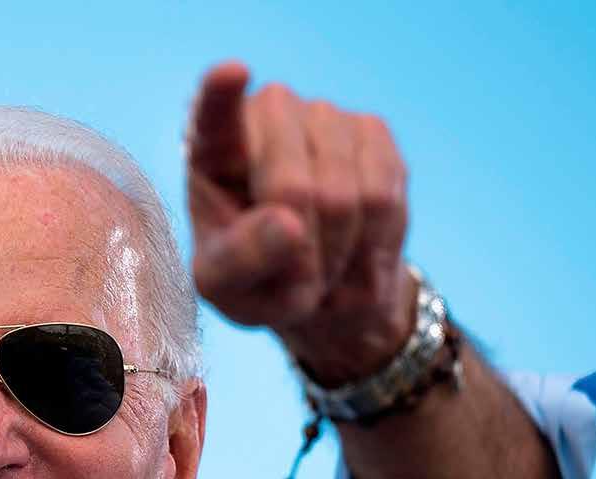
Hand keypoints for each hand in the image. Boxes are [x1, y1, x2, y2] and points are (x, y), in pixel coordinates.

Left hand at [185, 61, 418, 385]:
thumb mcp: (228, 288)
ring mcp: (322, 116)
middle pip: (294, 188)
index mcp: (212, 152)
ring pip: (346, 196)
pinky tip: (354, 249)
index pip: (212, 116)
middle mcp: (267, 116)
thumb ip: (243, 261)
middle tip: (297, 283)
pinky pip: (382, 198)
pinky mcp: (372, 130)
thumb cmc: (254, 280)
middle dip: (302, 252)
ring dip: (338, 254)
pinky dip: (372, 244)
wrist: (316, 281)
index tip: (231, 73)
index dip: (221, 95)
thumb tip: (288, 226)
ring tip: (322, 266)